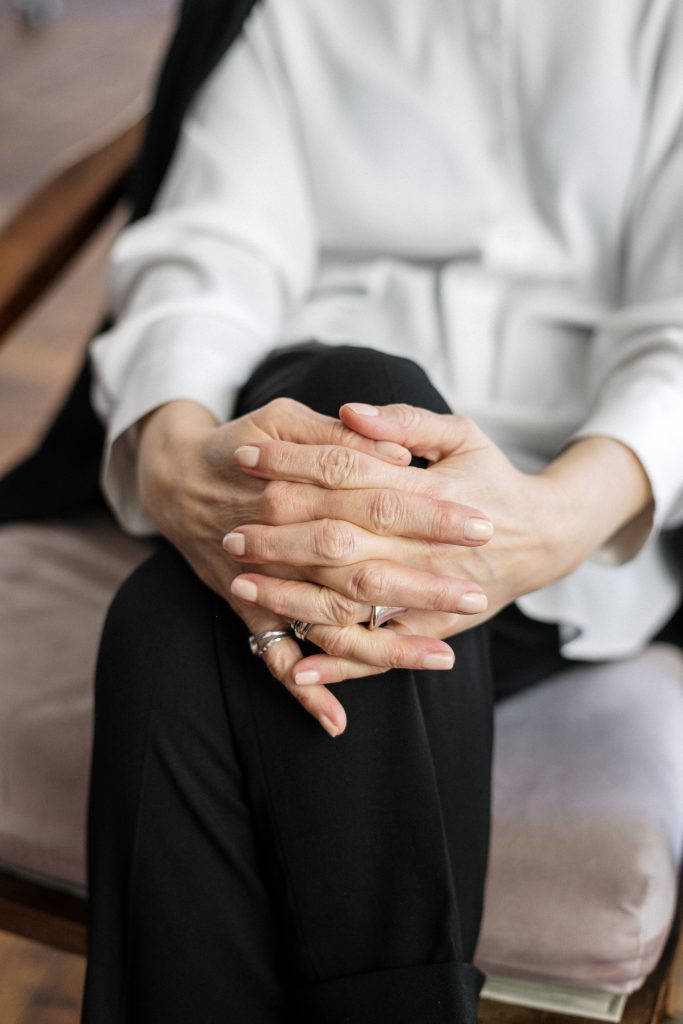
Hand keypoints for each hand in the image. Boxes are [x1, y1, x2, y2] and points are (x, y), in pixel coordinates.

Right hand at [137, 398, 489, 734]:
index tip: (479, 523)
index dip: (429, 513)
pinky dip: (304, 688)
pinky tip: (337, 720)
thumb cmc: (242, 443)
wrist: (173, 478)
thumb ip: (338, 436)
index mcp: (298, 486)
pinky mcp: (248, 609)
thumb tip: (398, 456)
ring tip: (441, 657)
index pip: (376, 500)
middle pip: (361, 568)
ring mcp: (265, 582)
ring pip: (330, 620)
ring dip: (384, 643)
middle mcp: (283, 539)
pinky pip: (274, 655)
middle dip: (421, 586)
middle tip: (475, 595)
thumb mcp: (283, 417)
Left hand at [224, 404, 572, 685]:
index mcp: (431, 492)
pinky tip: (298, 663)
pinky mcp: (433, 627)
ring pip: (352, 600)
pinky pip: (382, 649)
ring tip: (243, 583)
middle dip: (280, 538)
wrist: (545, 539)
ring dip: (294, 596)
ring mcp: (430, 593)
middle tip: (230, 531)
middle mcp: (427, 547)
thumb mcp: (464, 435)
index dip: (293, 464)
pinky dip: (342, 661)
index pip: (347, 474)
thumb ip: (408, 423)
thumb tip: (351, 412)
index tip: (246, 455)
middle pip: (340, 542)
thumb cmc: (494, 479)